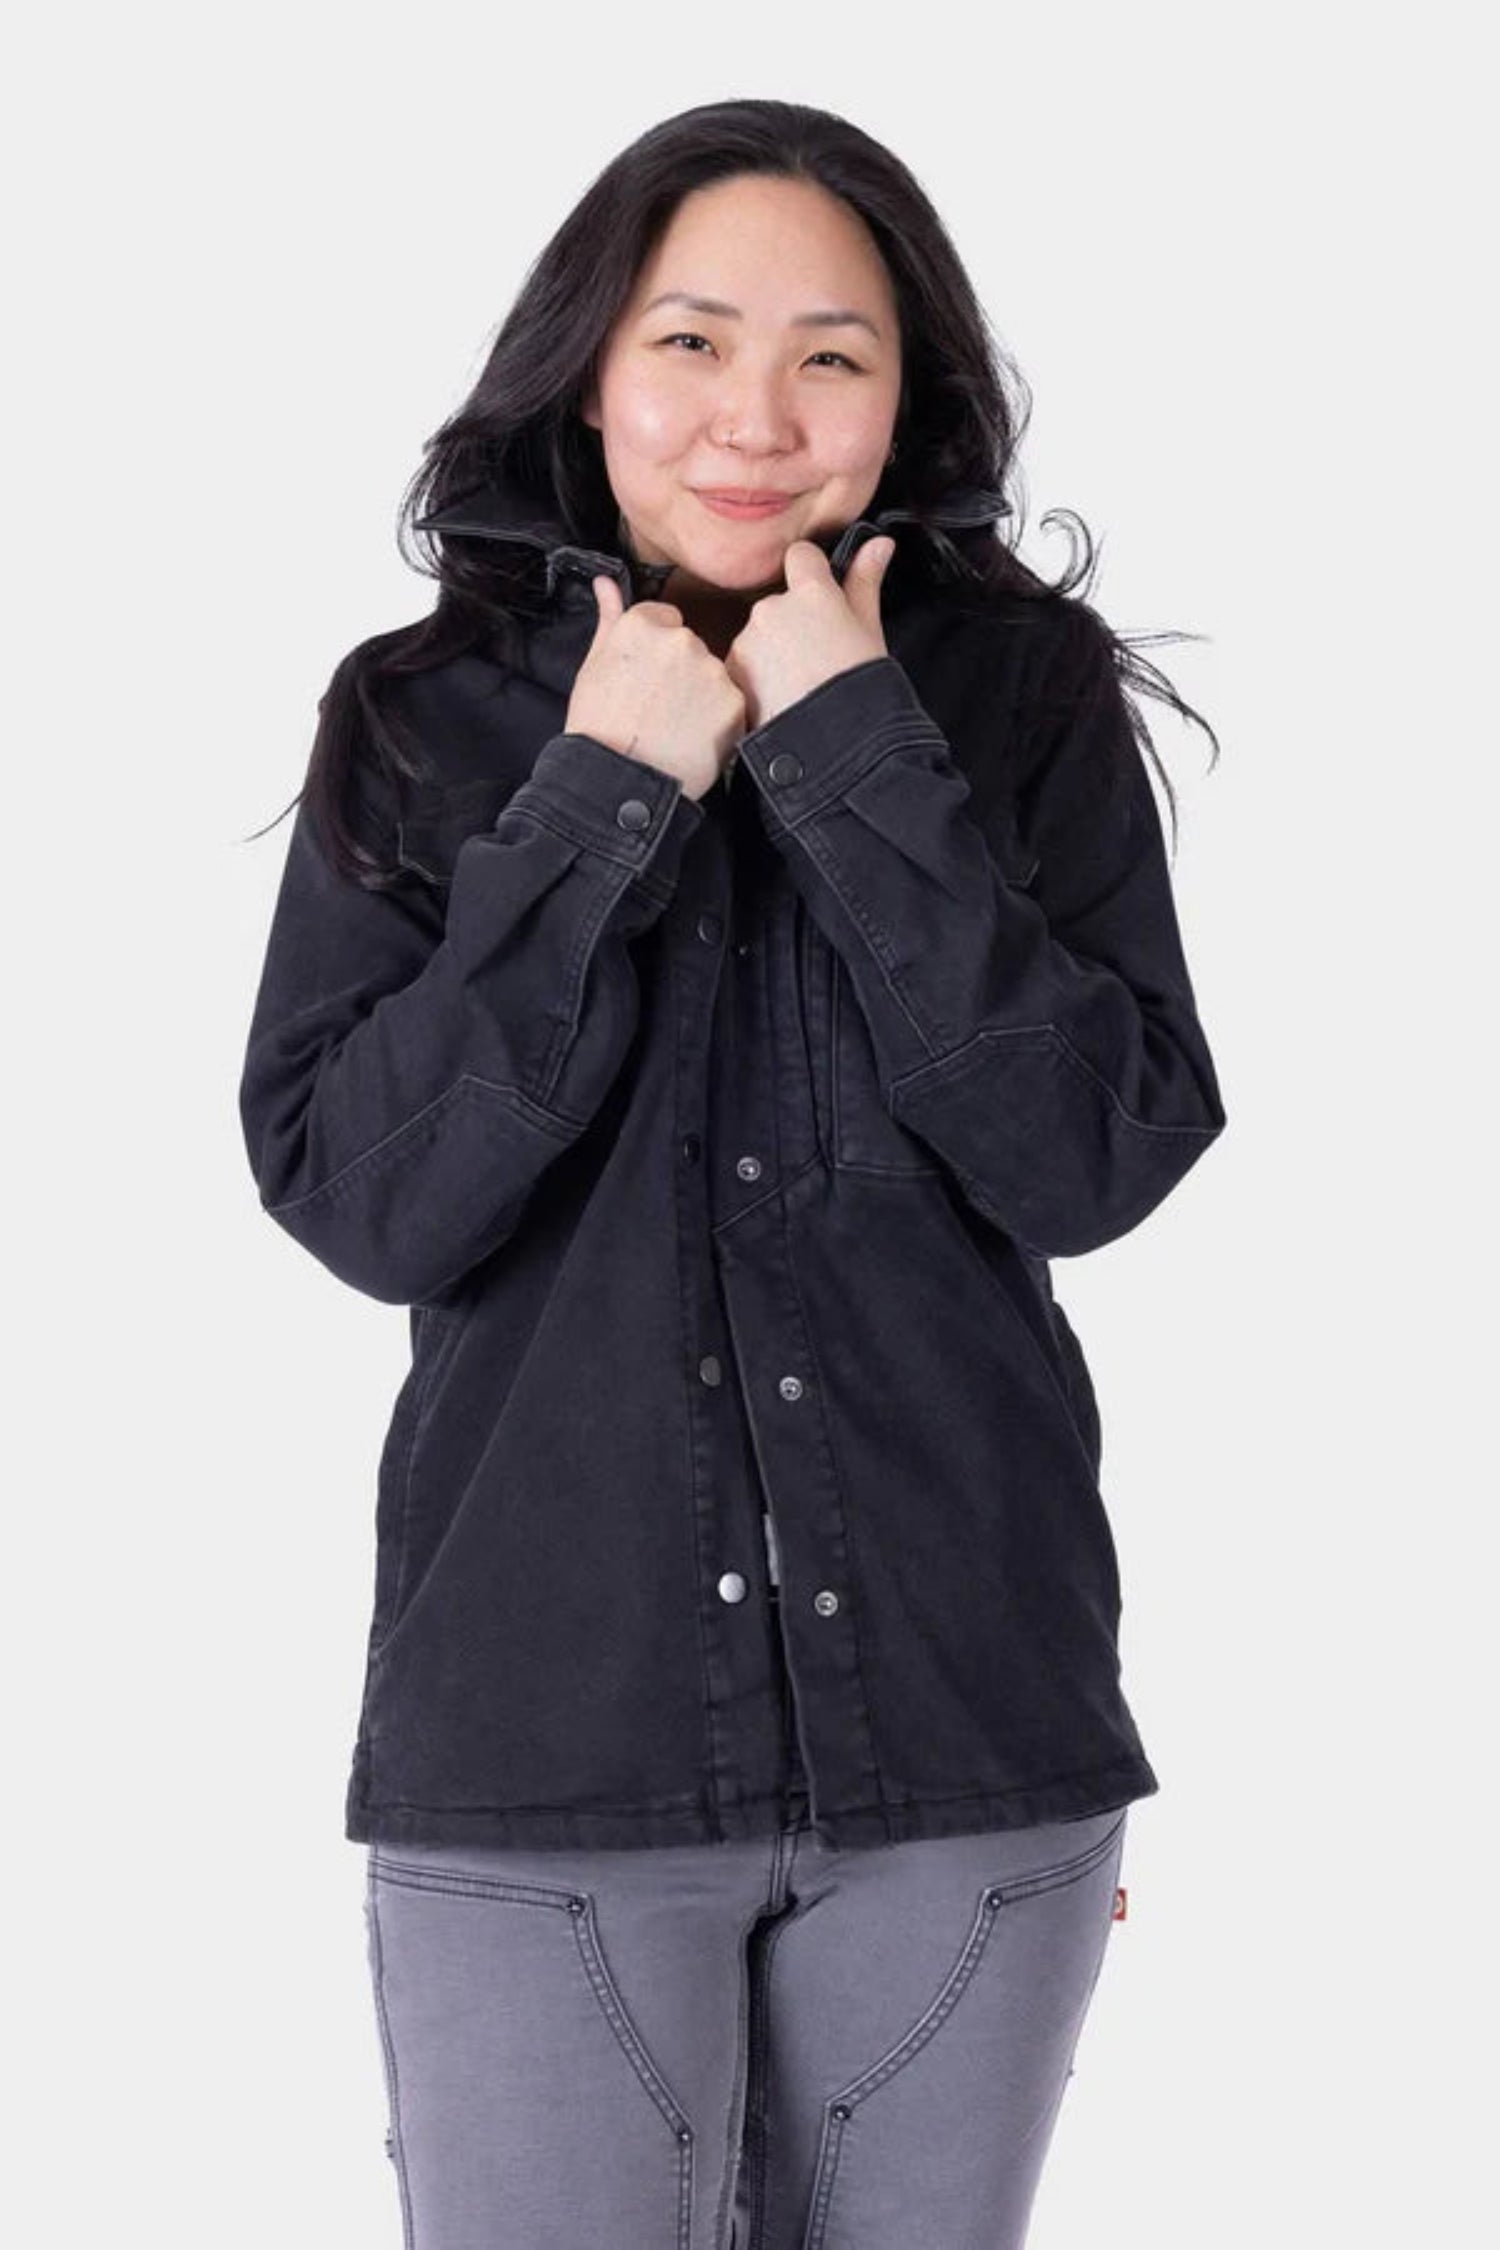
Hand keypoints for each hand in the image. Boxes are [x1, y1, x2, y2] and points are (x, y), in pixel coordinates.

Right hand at [566, 578, 747, 801]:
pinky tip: (693, 740)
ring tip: (675, 727)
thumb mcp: (593, 667)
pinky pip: (730, 705)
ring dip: (701, 696)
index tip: (646, 679)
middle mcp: (681, 639)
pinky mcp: (733, 703)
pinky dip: (718, 722)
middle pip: (691, 647)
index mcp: (644, 624)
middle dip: (681, 672)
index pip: (665, 620)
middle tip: (658, 708)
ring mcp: (711, 671)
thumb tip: (605, 583)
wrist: (619, 782)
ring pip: (712, 675)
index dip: (655, 654)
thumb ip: (608, 619)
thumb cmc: (599, 727)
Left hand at [724, 535, 895, 733]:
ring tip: (797, 685)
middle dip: (792, 623)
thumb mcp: (871, 631)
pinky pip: (743, 664)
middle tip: (816, 658)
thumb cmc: (859, 688)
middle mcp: (772, 608)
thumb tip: (879, 544)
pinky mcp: (732, 672)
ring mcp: (748, 640)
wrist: (832, 745)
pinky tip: (779, 698)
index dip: (812, 575)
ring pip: (758, 634)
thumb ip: (865, 582)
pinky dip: (756, 677)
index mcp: (811, 592)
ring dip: (772, 651)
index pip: (801, 556)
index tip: (821, 599)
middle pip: (778, 601)